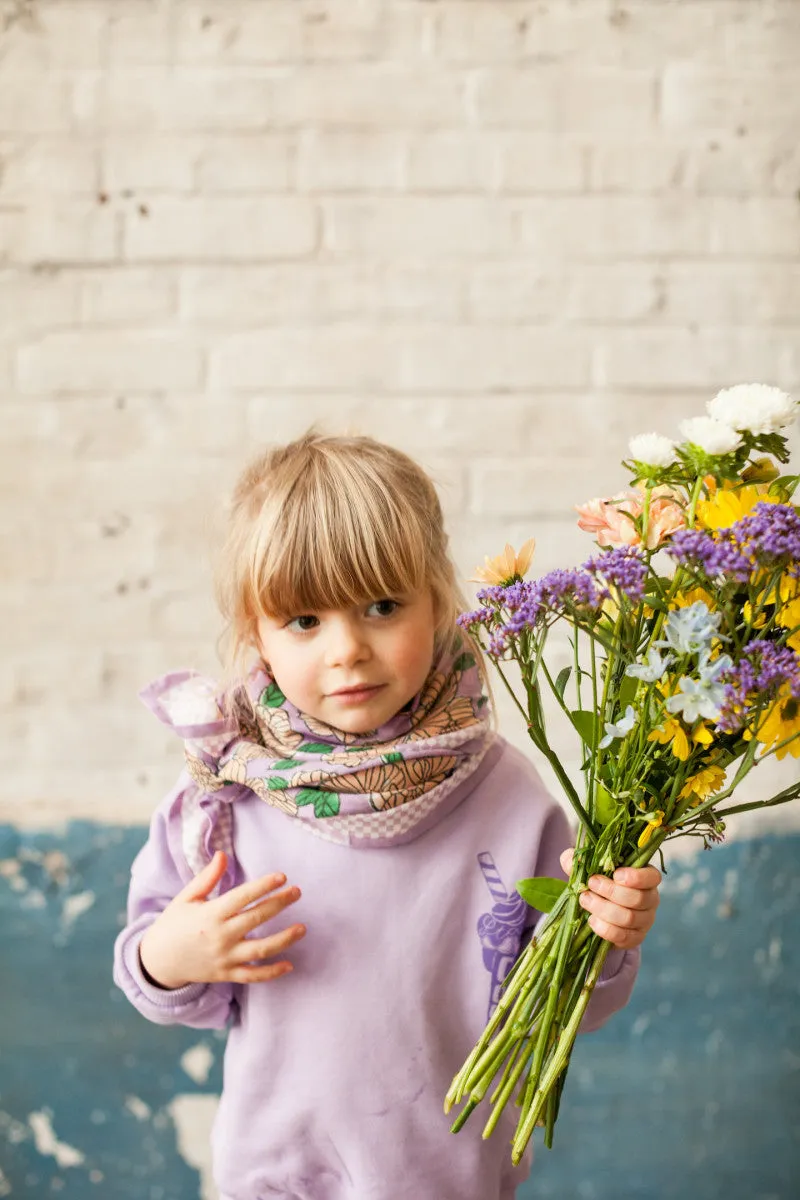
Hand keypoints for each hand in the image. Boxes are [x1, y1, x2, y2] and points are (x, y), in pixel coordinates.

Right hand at [139, 851, 305, 988]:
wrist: (159, 961)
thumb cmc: (174, 924)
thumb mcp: (186, 897)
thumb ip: (207, 877)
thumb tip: (222, 854)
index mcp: (210, 914)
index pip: (242, 897)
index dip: (263, 886)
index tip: (282, 876)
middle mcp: (220, 936)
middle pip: (256, 919)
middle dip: (279, 904)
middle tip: (297, 892)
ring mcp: (224, 958)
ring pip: (260, 950)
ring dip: (284, 939)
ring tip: (303, 928)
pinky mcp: (226, 974)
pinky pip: (252, 976)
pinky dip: (271, 973)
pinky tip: (289, 965)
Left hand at [560, 848, 660, 950]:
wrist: (597, 909)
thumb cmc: (597, 881)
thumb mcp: (588, 866)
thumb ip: (578, 859)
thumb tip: (570, 859)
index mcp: (645, 877)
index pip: (652, 877)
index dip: (637, 877)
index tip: (615, 874)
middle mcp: (650, 899)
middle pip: (638, 898)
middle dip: (611, 891)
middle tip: (591, 884)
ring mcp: (645, 920)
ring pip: (630, 918)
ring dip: (604, 909)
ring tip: (586, 900)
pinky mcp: (636, 938)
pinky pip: (624, 937)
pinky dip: (606, 929)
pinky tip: (592, 920)